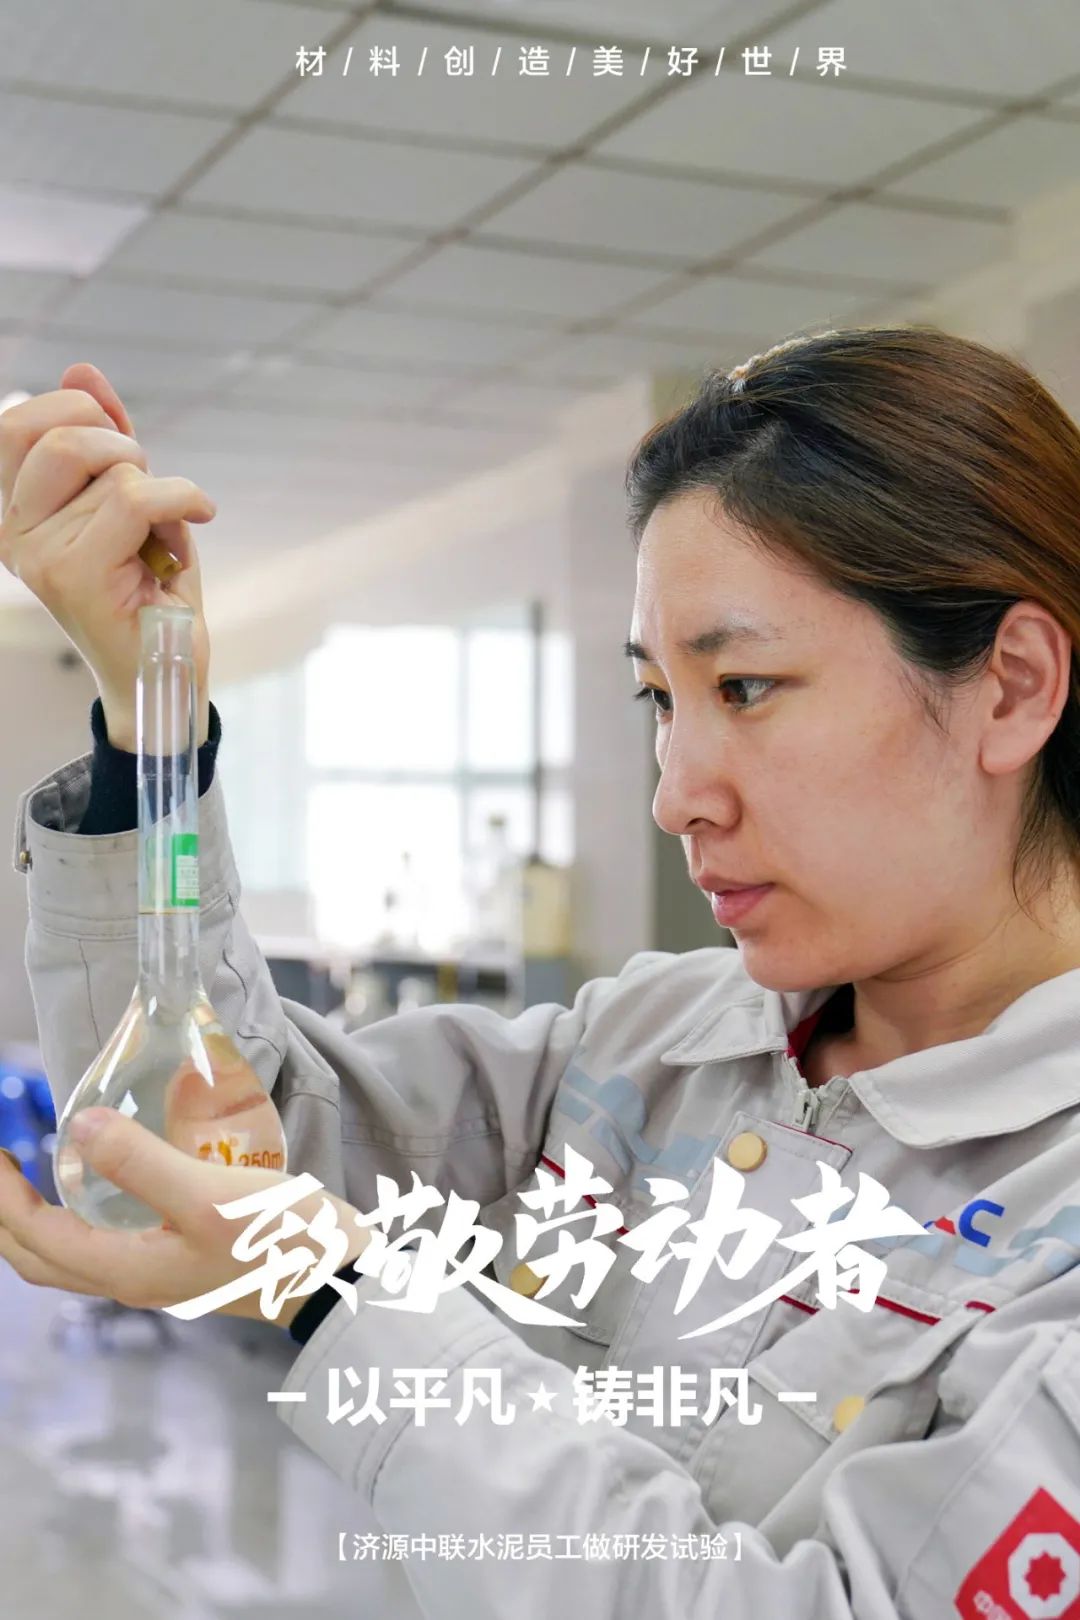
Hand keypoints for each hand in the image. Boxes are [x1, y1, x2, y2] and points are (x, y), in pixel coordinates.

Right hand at [0, 362, 214, 747]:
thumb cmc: (149, 587)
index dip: (78, 413)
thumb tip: (81, 368)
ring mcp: (37, 557)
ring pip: (111, 472)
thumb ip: (105, 437)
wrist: (166, 666)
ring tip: (164, 532)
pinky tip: (198, 519)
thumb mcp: (129, 497)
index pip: (16, 423)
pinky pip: (136, 497)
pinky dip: (184, 498)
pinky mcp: (73, 577)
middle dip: (121, 445)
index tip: (123, 447)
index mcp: (13, 511)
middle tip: (149, 484)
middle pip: (54, 436)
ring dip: (160, 489)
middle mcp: (11, 534)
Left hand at [0, 1109, 370, 1329]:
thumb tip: (77, 1128)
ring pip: (72, 1255)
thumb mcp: (210, 1196)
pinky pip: (107, 1244)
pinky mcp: (184, 1260)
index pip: (36, 1237)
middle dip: (6, 1215)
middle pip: (42, 1258)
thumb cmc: (281, 1241)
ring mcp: (160, 1274)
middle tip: (2, 1159)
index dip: (2, 1197)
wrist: (342, 1280)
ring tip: (35, 1169)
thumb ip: (142, 1164)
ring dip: (39, 1218)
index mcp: (128, 1269)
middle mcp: (135, 1279)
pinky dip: (81, 1217)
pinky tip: (102, 1184)